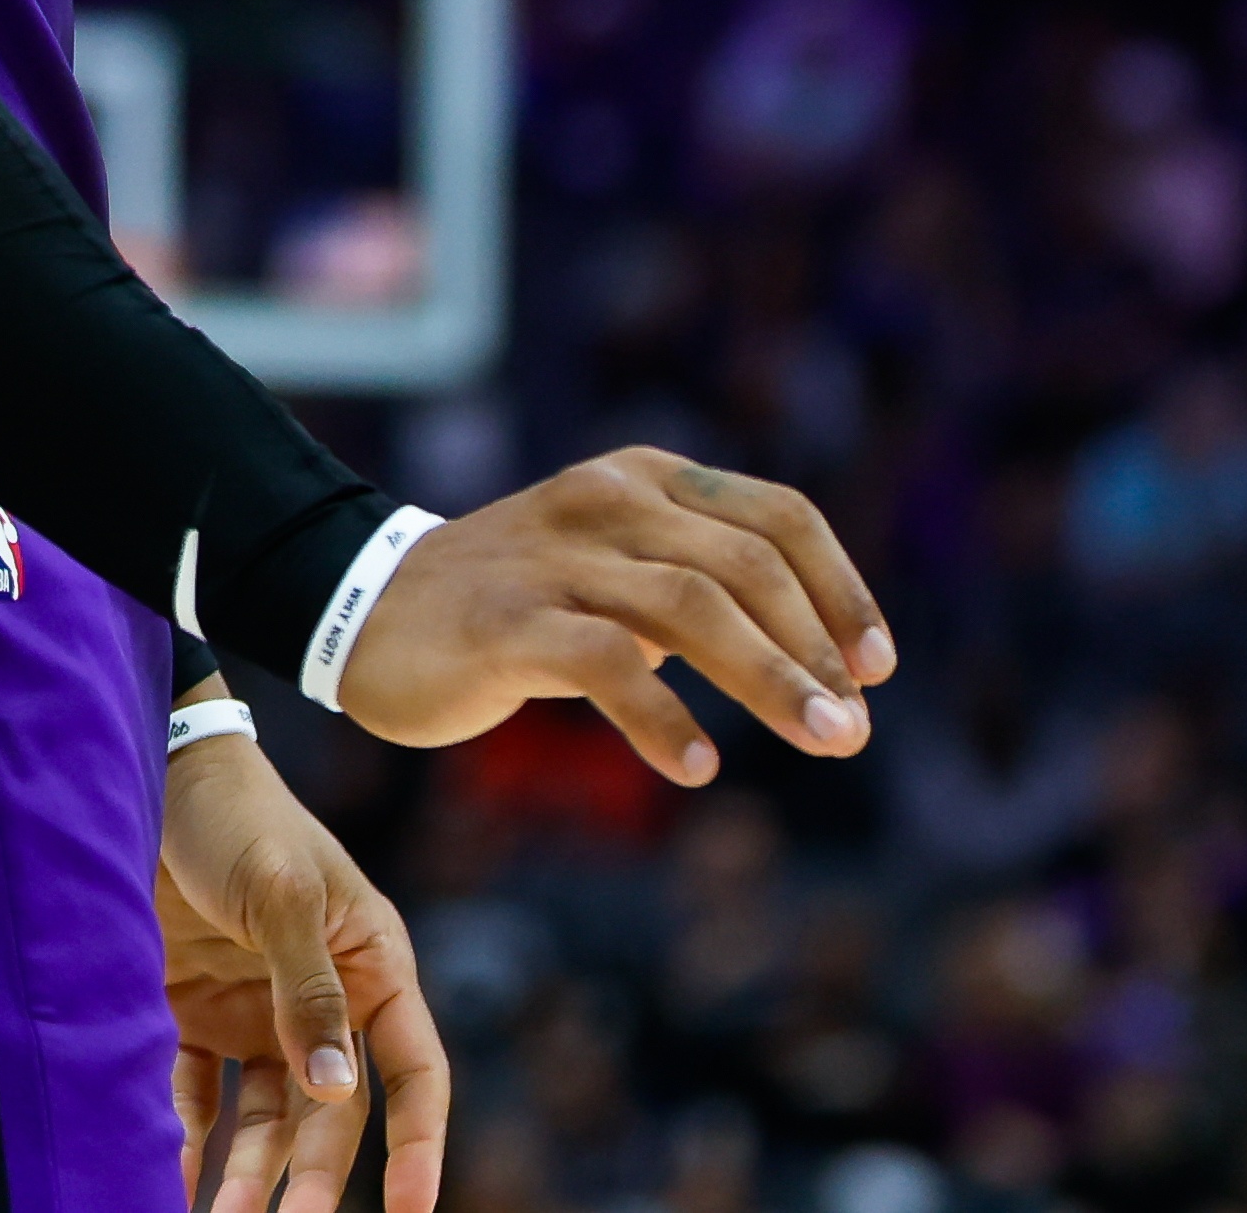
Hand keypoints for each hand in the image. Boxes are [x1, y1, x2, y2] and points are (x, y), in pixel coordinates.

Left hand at [157, 714, 450, 1212]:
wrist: (146, 773)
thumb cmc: (236, 818)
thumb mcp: (281, 894)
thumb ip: (308, 992)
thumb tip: (336, 1095)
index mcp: (371, 962)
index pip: (414, 1068)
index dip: (419, 1141)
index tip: (411, 1211)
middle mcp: (323, 998)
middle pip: (333, 1111)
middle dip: (313, 1175)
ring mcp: (258, 1010)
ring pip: (266, 1118)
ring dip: (247, 1172)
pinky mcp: (196, 1013)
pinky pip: (197, 1094)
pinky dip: (185, 1136)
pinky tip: (169, 1173)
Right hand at [331, 448, 894, 785]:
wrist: (369, 611)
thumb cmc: (518, 605)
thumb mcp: (618, 573)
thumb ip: (704, 592)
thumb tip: (825, 660)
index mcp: (647, 479)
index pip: (778, 516)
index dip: (840, 589)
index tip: (878, 668)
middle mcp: (609, 499)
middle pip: (747, 565)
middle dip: (817, 649)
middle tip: (855, 731)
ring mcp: (558, 554)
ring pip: (694, 607)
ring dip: (773, 681)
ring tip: (823, 741)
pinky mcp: (509, 616)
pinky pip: (608, 661)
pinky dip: (664, 717)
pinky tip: (698, 767)